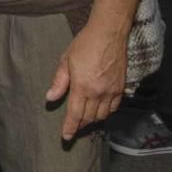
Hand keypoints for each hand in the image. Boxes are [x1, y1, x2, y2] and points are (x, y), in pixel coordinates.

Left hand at [45, 23, 126, 140]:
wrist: (108, 34)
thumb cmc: (85, 44)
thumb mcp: (65, 60)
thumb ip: (59, 82)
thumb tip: (50, 98)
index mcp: (82, 87)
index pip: (75, 114)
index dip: (70, 127)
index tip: (66, 137)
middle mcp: (98, 93)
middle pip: (89, 118)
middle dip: (80, 124)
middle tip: (73, 126)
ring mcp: (111, 91)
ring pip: (102, 115)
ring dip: (92, 119)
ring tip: (85, 119)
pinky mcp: (121, 88)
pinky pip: (114, 108)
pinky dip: (106, 112)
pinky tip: (99, 109)